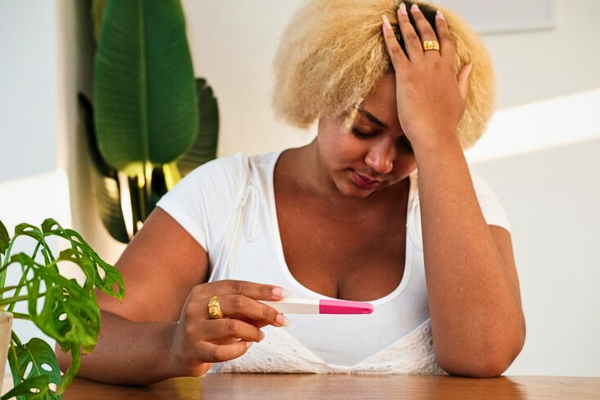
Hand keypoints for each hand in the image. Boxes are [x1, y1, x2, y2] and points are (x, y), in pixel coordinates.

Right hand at [168, 280, 288, 376]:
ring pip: (233, 326)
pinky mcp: (194, 350)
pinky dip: (240, 349)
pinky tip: (244, 346)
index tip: (281, 294)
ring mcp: (193, 328)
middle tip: (280, 318)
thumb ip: (247, 312)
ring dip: (253, 332)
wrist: (176, 350)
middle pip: (237, 303)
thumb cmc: (205, 329)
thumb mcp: (224, 315)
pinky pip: (224, 351)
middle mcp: (196, 306)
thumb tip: (274, 309)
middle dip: (264, 310)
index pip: (238, 286)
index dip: (262, 289)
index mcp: (204, 291)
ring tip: (259, 336)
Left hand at [382, 3, 470, 149]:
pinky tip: (383, 24)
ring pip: (411, 37)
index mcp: (450, 69)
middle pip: (427, 34)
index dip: (441, 27)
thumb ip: (463, 80)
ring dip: (404, 21)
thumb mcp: (460, 98)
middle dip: (420, 18)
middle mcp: (436, 64)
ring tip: (400, 9)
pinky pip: (395, 50)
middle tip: (413, 7)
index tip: (438, 15)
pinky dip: (388, 35)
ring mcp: (420, 67)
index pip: (446, 41)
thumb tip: (468, 66)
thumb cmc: (446, 122)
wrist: (435, 133)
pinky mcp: (405, 74)